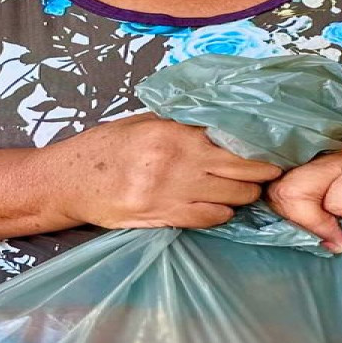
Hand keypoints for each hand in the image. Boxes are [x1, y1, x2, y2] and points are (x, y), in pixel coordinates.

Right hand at [45, 114, 281, 229]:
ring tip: (245, 190)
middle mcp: (177, 162)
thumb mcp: (143, 123)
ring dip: (244, 195)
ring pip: (232, 197)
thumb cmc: (106, 148)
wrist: (69, 182)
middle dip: (262, 172)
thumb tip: (224, 123)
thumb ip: (182, 124)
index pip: (233, 138)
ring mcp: (171, 193)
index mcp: (173, 132)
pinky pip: (211, 219)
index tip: (272, 147)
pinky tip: (220, 207)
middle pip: (243, 169)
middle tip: (268, 172)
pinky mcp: (163, 218)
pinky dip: (222, 214)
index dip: (258, 145)